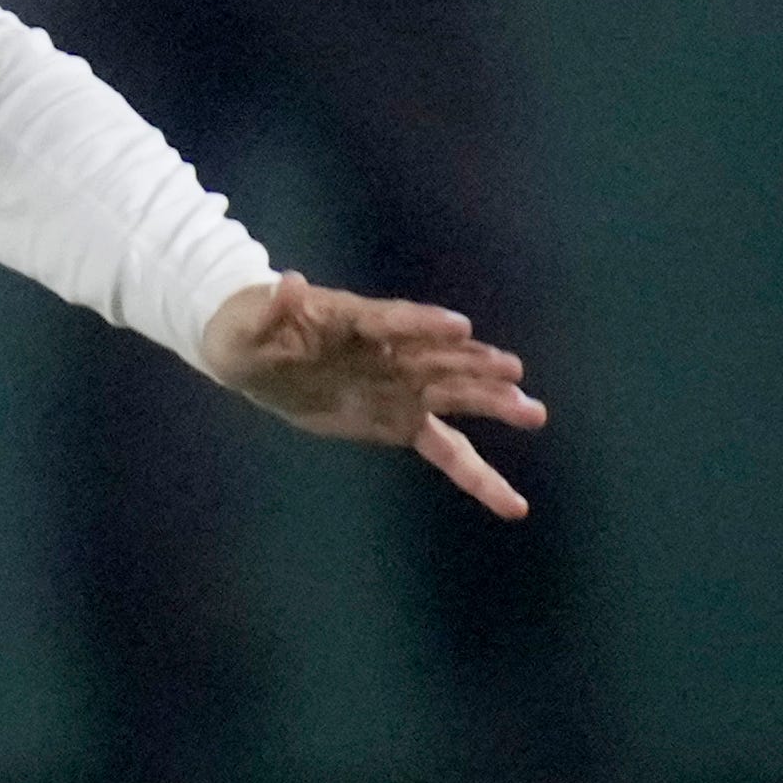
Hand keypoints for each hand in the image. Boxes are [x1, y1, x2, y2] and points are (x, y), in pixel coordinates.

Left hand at [199, 274, 548, 519]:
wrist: (258, 356)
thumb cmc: (251, 332)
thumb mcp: (249, 325)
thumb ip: (272, 310)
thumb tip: (287, 282)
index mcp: (355, 322)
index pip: (394, 322)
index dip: (424, 324)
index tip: (460, 327)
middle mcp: (390, 354)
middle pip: (438, 358)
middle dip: (474, 365)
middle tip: (514, 371)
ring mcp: (400, 389)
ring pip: (453, 397)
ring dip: (491, 403)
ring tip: (533, 412)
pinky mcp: (401, 423)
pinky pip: (445, 449)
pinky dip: (475, 473)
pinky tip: (509, 499)